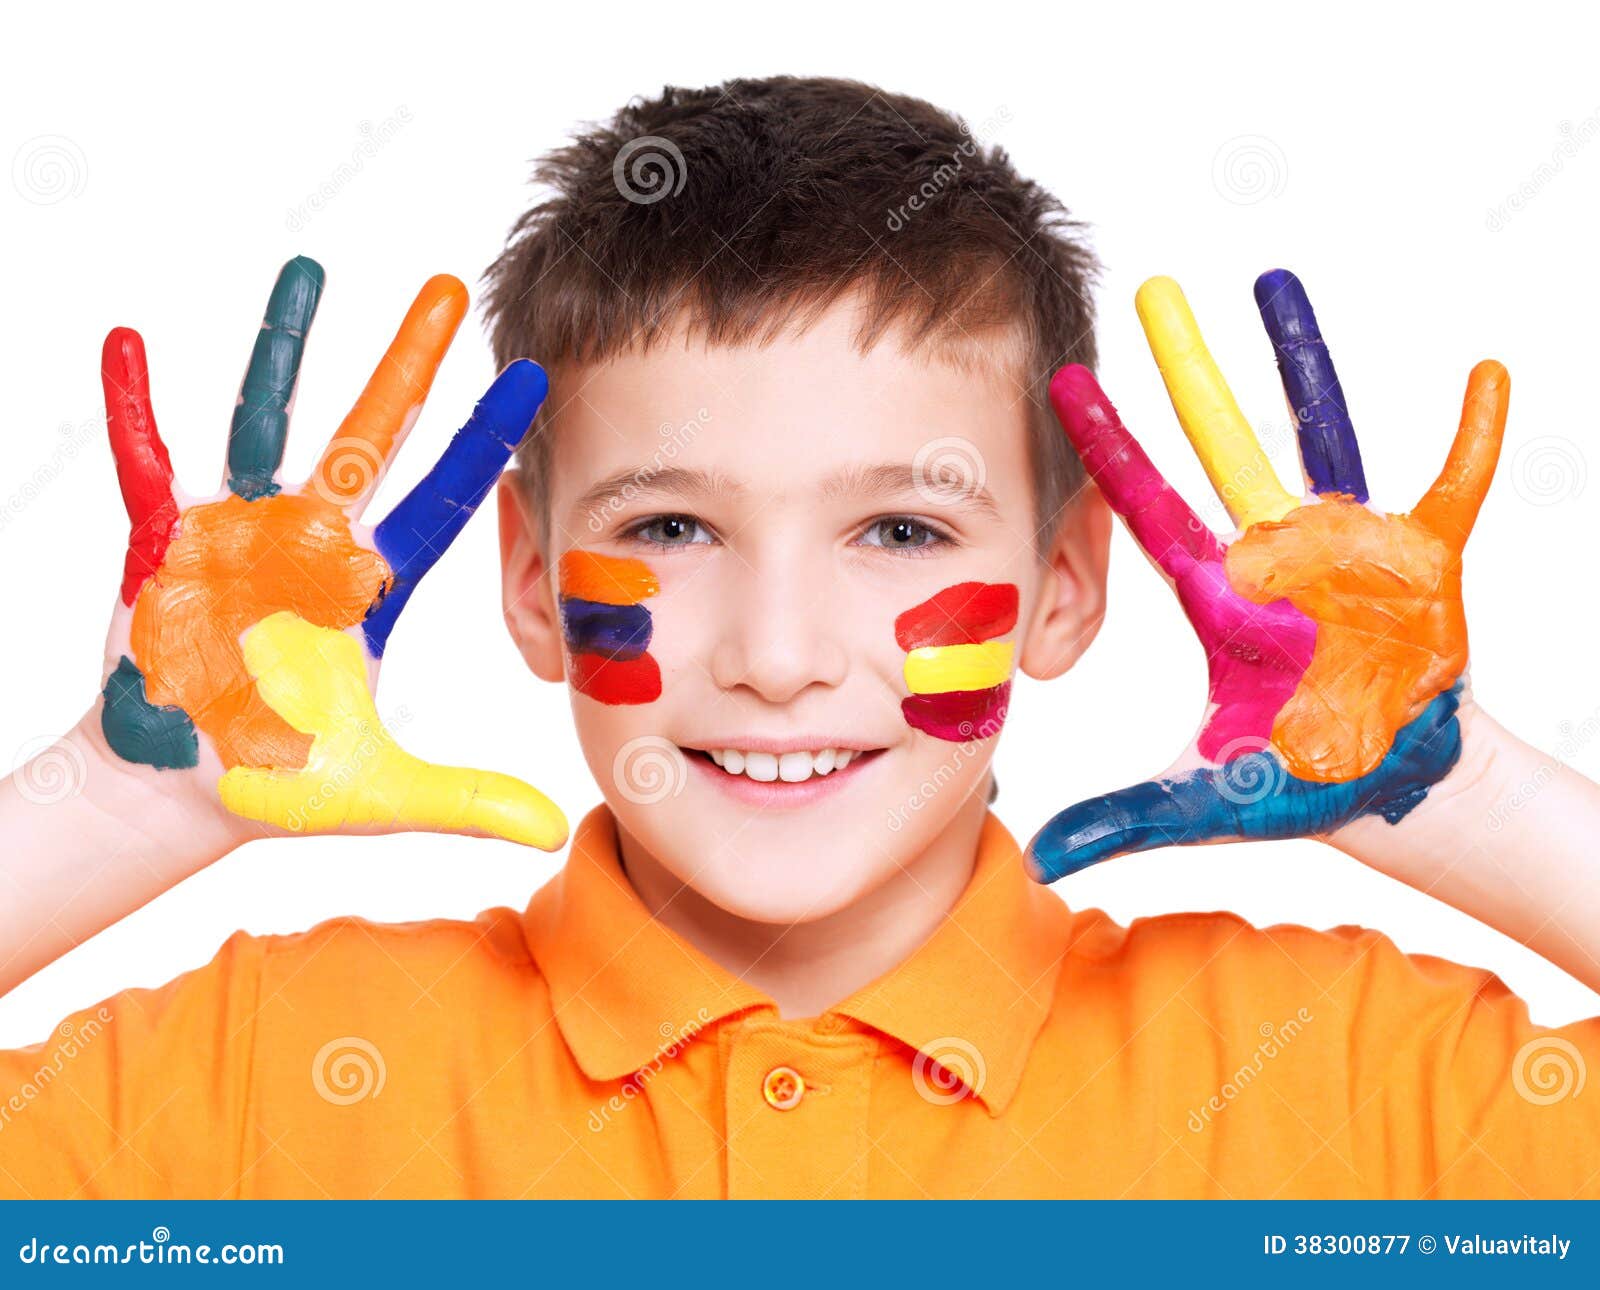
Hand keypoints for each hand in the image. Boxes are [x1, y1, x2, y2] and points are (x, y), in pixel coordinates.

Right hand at [96, 257, 566, 848]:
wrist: (180, 784)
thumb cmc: (277, 781)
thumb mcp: (378, 793)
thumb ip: (464, 802)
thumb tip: (553, 834)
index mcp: (371, 588)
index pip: (445, 502)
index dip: (486, 443)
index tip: (534, 381)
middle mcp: (314, 542)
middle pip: (372, 436)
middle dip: (408, 363)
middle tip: (447, 286)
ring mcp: (241, 532)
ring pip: (267, 421)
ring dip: (285, 349)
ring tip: (309, 270)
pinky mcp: (170, 542)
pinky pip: (150, 462)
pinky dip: (137, 408)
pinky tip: (131, 345)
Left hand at [1027, 270, 1506, 880]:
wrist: (1390, 782)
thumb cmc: (1297, 779)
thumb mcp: (1208, 797)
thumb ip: (1126, 819)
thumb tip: (1041, 863)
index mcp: (1219, 597)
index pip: (1145, 508)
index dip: (1106, 449)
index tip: (1061, 383)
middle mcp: (1272, 552)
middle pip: (1216, 444)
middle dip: (1184, 370)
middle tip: (1149, 291)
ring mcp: (1345, 544)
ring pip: (1319, 428)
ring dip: (1297, 357)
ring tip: (1271, 276)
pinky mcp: (1421, 555)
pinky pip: (1451, 483)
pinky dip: (1473, 435)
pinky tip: (1486, 374)